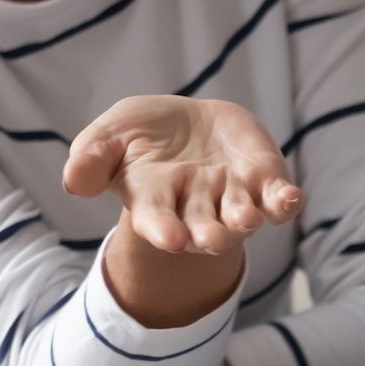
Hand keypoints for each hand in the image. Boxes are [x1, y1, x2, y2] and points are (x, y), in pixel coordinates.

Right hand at [62, 94, 302, 254]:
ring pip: (241, 215)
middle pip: (202, 227)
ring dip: (245, 219)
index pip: (158, 220)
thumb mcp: (110, 135)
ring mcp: (233, 195)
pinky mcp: (263, 180)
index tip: (171, 239)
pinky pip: (277, 198)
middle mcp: (197, 206)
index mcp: (155, 199)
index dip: (164, 230)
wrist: (186, 123)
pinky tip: (291, 199)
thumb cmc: (141, 135)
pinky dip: (285, 201)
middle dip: (208, 235)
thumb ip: (91, 158)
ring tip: (246, 219)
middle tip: (211, 241)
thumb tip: (73, 180)